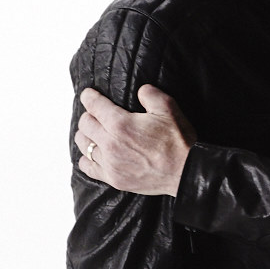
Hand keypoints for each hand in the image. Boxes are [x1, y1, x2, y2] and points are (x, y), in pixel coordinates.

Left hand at [76, 85, 195, 196]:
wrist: (186, 172)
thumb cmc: (178, 142)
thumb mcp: (168, 109)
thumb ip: (150, 94)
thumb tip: (141, 90)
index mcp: (120, 124)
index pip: (94, 105)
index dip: (89, 97)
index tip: (88, 95)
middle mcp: (110, 144)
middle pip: (85, 124)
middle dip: (89, 115)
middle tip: (95, 114)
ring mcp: (110, 163)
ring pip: (83, 145)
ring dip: (86, 135)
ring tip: (93, 132)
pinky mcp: (113, 179)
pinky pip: (87, 166)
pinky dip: (86, 158)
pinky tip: (94, 154)